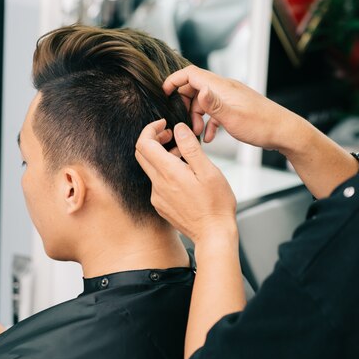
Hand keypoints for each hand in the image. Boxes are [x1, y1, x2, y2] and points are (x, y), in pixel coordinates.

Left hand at [135, 119, 236, 243]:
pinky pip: (157, 183)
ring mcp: (157, 196)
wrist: (213, 234)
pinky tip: (184, 176)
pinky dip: (166, 173)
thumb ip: (190, 147)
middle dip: (154, 140)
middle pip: (142, 154)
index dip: (150, 129)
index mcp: (168, 172)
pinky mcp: (160, 205)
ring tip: (185, 157)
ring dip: (163, 157)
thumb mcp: (208, 170)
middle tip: (171, 135)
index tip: (164, 124)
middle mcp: (158, 184)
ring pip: (151, 168)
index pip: (144, 143)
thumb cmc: (216, 203)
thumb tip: (178, 128)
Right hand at [163, 65, 308, 152]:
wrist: (285, 133)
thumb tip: (198, 90)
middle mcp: (224, 89)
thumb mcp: (233, 117)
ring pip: (203, 101)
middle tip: (185, 122)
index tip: (164, 93)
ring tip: (198, 133)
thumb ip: (213, 104)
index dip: (174, 80)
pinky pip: (214, 111)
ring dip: (196, 116)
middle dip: (184, 104)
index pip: (191, 73)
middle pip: (194, 87)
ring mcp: (230, 98)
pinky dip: (208, 122)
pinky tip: (210, 136)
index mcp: (221, 87)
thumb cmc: (261, 125)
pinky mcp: (234, 108)